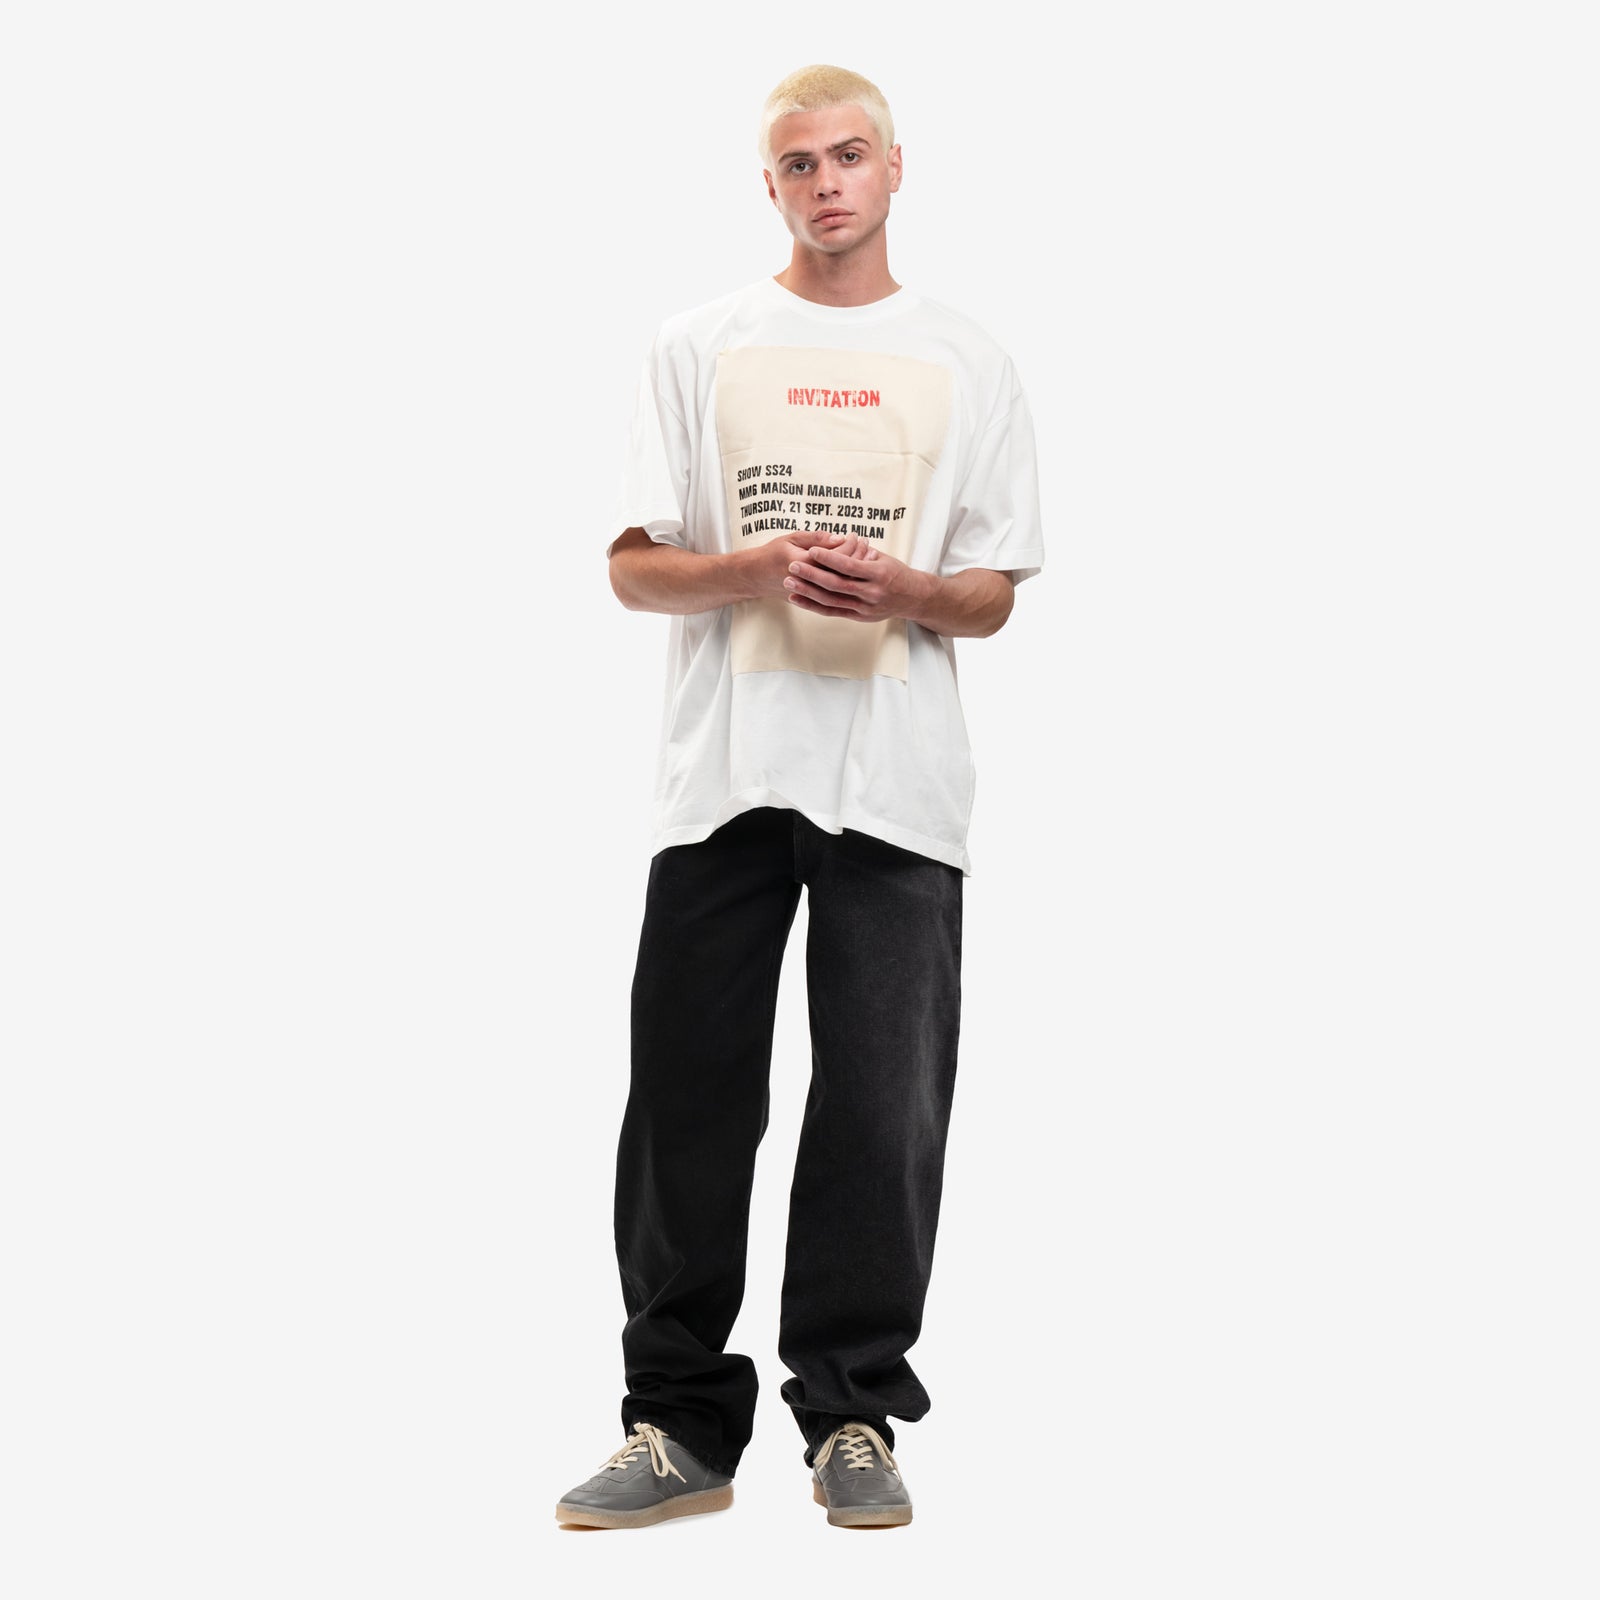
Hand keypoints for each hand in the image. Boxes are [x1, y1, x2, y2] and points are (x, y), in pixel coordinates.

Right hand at [742, 530, 855, 599]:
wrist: (757, 577)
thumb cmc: (774, 553)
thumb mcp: (792, 538)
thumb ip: (816, 538)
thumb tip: (839, 538)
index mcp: (803, 563)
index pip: (835, 556)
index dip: (849, 545)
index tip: (856, 536)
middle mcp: (808, 580)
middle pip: (842, 571)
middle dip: (857, 557)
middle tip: (866, 545)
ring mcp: (811, 593)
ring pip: (841, 584)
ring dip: (856, 570)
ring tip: (866, 556)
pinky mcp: (812, 600)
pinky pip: (836, 593)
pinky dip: (848, 581)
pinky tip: (856, 572)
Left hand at [782, 533, 931, 622]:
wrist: (914, 598)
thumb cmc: (896, 573)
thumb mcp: (883, 558)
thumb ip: (861, 553)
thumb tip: (840, 542)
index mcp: (879, 574)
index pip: (849, 565)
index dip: (829, 558)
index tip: (812, 549)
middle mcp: (871, 593)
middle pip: (836, 584)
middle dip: (812, 575)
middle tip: (793, 566)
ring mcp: (865, 608)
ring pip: (831, 600)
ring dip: (808, 592)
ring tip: (790, 582)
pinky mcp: (859, 617)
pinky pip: (832, 611)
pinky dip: (814, 605)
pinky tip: (798, 598)